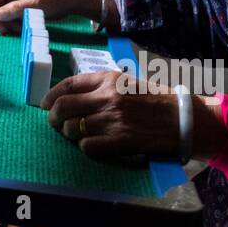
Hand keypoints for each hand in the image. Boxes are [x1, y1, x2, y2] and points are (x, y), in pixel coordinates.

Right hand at [0, 0, 97, 32]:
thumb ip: (15, 9)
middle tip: (9, 31)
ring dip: (8, 22)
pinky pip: (11, 14)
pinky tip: (22, 27)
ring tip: (19, 30)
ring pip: (3, 11)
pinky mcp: (21, 4)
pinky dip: (14, 22)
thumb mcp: (36, 5)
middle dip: (0, 19)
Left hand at [42, 73, 226, 160]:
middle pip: (63, 107)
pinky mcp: (119, 141)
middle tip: (54, 123)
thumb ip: (101, 86)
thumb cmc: (156, 99)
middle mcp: (107, 97)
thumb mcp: (127, 82)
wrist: (183, 119)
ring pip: (72, 128)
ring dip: (70, 134)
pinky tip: (93, 145)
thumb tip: (71, 95)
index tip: (44, 104)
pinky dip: (85, 147)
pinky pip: (87, 146)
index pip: (68, 85)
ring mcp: (112, 120)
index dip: (51, 95)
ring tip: (77, 135)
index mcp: (108, 79)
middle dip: (53, 117)